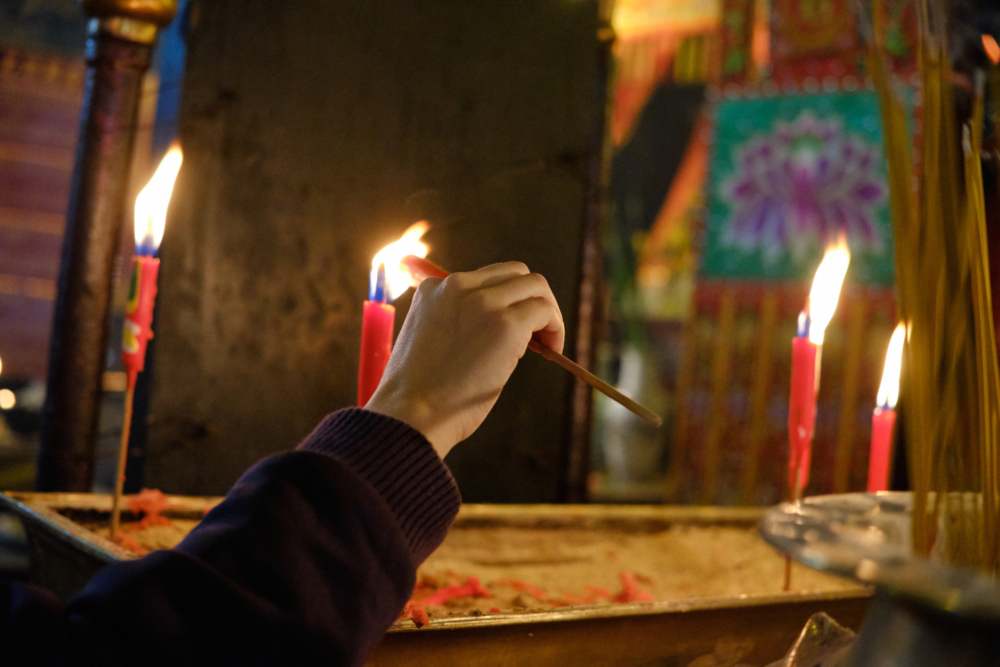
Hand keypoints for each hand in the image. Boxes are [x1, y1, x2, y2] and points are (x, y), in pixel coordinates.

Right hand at [365, 262, 563, 458]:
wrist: (411, 414)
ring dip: (546, 311)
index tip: (508, 332)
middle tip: (535, 336)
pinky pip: (545, 311)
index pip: (484, 279)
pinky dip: (555, 328)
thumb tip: (497, 330)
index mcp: (433, 289)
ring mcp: (483, 302)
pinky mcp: (506, 323)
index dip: (503, 302)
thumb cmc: (417, 394)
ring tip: (546, 344)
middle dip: (530, 299)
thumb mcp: (430, 341)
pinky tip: (551, 352)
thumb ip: (458, 324)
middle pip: (514, 273)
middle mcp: (457, 285)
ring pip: (535, 286)